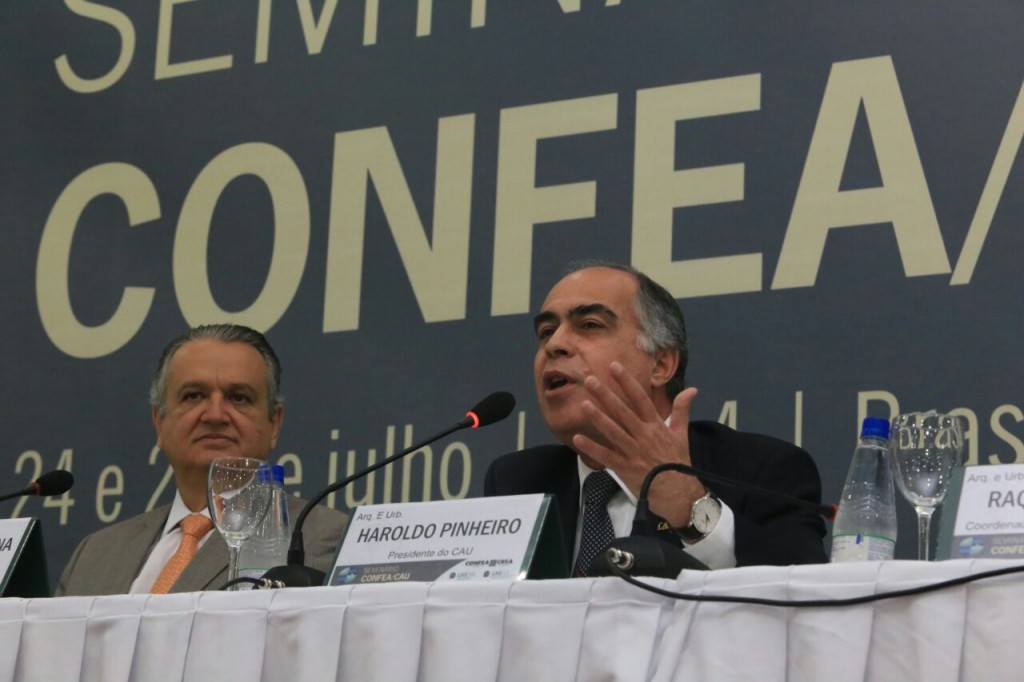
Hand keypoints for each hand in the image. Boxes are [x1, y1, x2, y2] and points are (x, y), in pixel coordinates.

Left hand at [570, 362, 705, 527]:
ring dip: (597, 418)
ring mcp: (633, 452)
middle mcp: (643, 436)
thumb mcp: (682, 434)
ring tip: (583, 404)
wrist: (678, 493)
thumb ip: (682, 410)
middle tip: (590, 379)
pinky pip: (606, 456)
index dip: (627, 382)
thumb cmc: (678, 462)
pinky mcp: (624, 467)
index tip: (614, 367)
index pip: (640, 399)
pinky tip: (578, 438)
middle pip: (622, 412)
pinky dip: (592, 448)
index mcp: (656, 426)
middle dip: (606, 395)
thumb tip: (692, 389)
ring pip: (613, 431)